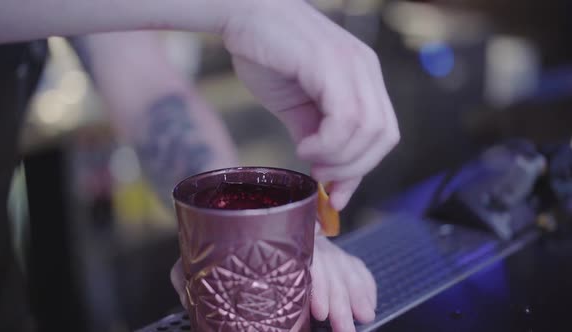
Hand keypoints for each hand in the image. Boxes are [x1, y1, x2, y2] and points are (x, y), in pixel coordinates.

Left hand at [170, 236, 376, 331]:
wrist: (230, 211)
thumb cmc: (212, 243)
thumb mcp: (196, 260)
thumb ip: (192, 277)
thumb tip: (191, 294)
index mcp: (270, 238)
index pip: (302, 257)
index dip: (316, 284)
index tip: (318, 309)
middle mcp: (297, 239)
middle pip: (329, 264)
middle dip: (340, 298)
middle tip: (341, 326)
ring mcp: (312, 246)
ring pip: (343, 264)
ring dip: (355, 294)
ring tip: (362, 319)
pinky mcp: (322, 255)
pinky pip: (351, 264)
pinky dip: (363, 283)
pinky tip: (368, 304)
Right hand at [222, 0, 398, 209]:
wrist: (242, 15)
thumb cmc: (267, 55)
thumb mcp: (296, 107)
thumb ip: (317, 136)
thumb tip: (326, 171)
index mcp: (362, 79)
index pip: (382, 134)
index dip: (362, 169)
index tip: (336, 194)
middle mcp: (365, 70)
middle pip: (384, 136)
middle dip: (353, 168)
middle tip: (320, 173)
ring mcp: (351, 64)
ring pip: (368, 130)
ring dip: (338, 158)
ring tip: (308, 155)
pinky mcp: (330, 62)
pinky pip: (345, 118)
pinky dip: (327, 143)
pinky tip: (304, 143)